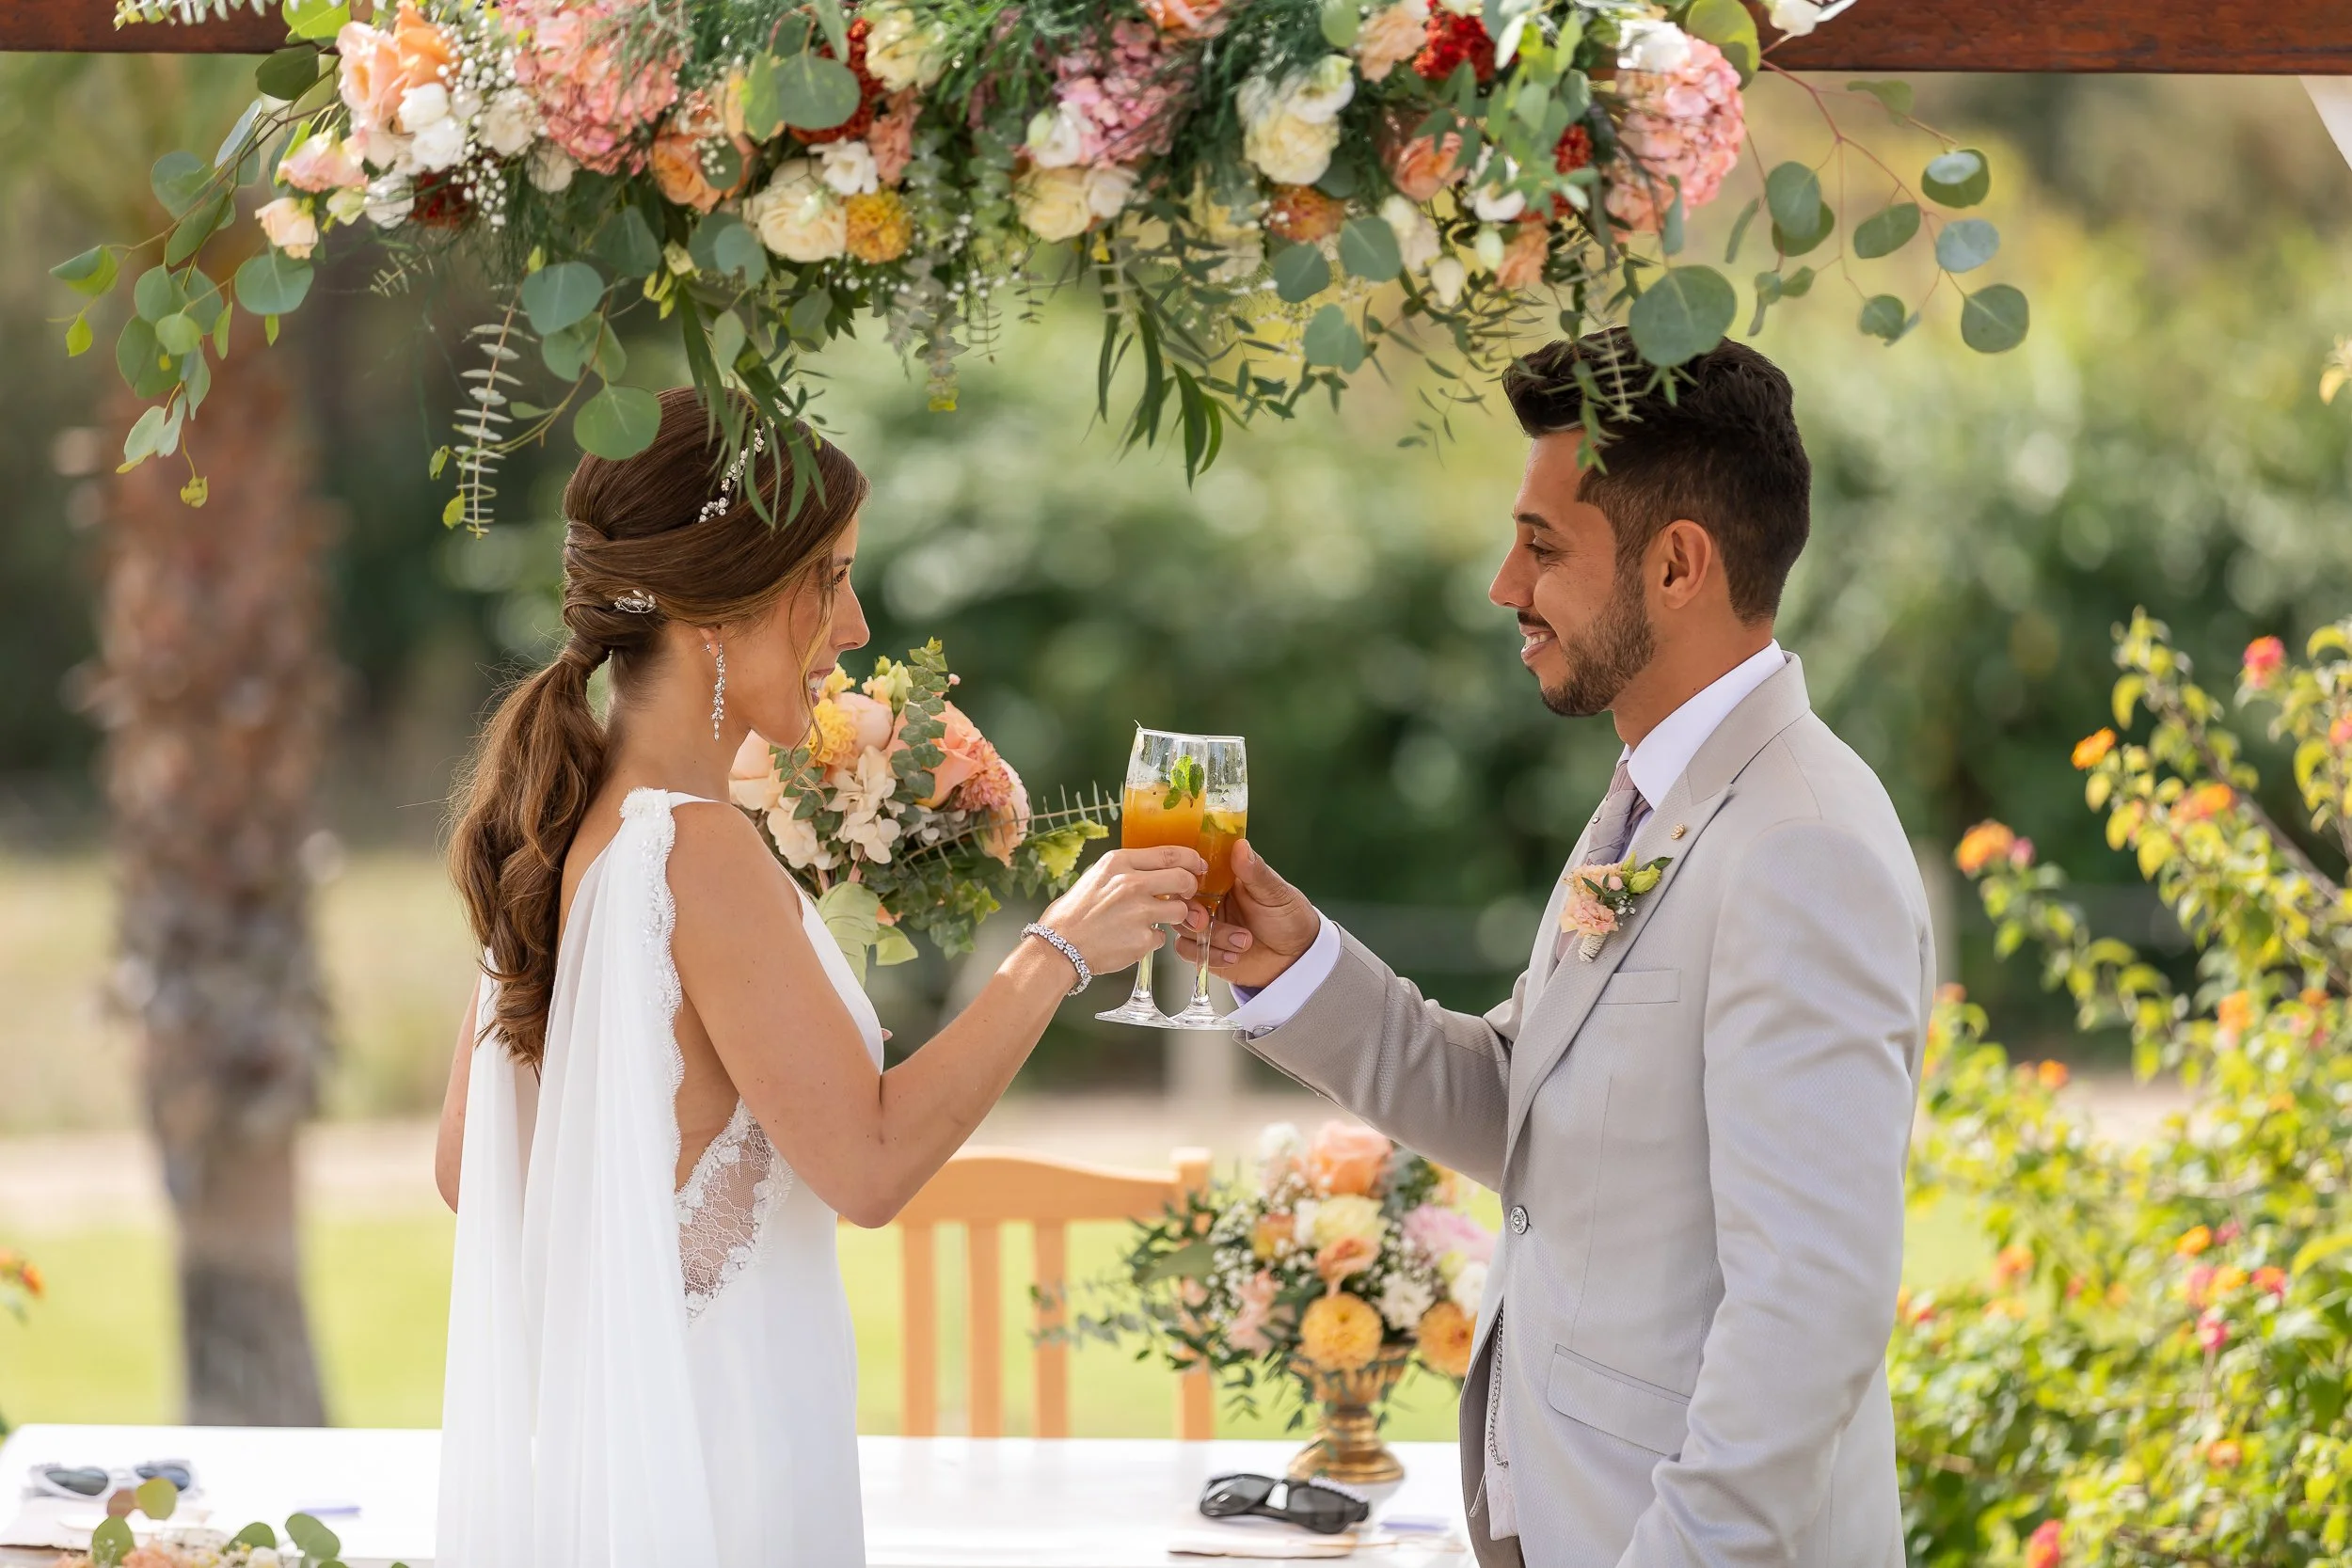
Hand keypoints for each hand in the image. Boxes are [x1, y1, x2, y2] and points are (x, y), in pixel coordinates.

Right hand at [1037, 846, 1203, 977]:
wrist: (1058, 947)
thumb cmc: (1073, 914)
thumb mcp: (1096, 877)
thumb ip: (1126, 872)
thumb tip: (1155, 873)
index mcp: (1118, 863)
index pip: (1169, 853)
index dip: (1190, 858)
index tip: (1197, 864)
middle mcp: (1131, 884)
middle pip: (1183, 878)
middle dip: (1191, 886)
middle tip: (1188, 892)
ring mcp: (1139, 912)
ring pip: (1180, 910)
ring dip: (1175, 915)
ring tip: (1156, 919)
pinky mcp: (1143, 939)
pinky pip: (1161, 936)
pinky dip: (1152, 939)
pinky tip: (1133, 939)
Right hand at [1176, 839, 1318, 990]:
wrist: (1297, 958)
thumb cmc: (1290, 918)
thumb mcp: (1276, 893)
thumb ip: (1256, 872)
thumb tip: (1241, 845)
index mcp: (1224, 877)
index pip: (1194, 869)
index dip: (1187, 877)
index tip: (1193, 886)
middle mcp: (1211, 898)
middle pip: (1180, 899)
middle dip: (1190, 912)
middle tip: (1205, 921)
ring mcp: (1206, 924)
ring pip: (1183, 926)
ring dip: (1212, 937)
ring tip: (1243, 942)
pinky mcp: (1204, 948)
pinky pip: (1187, 950)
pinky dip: (1209, 955)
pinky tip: (1233, 956)